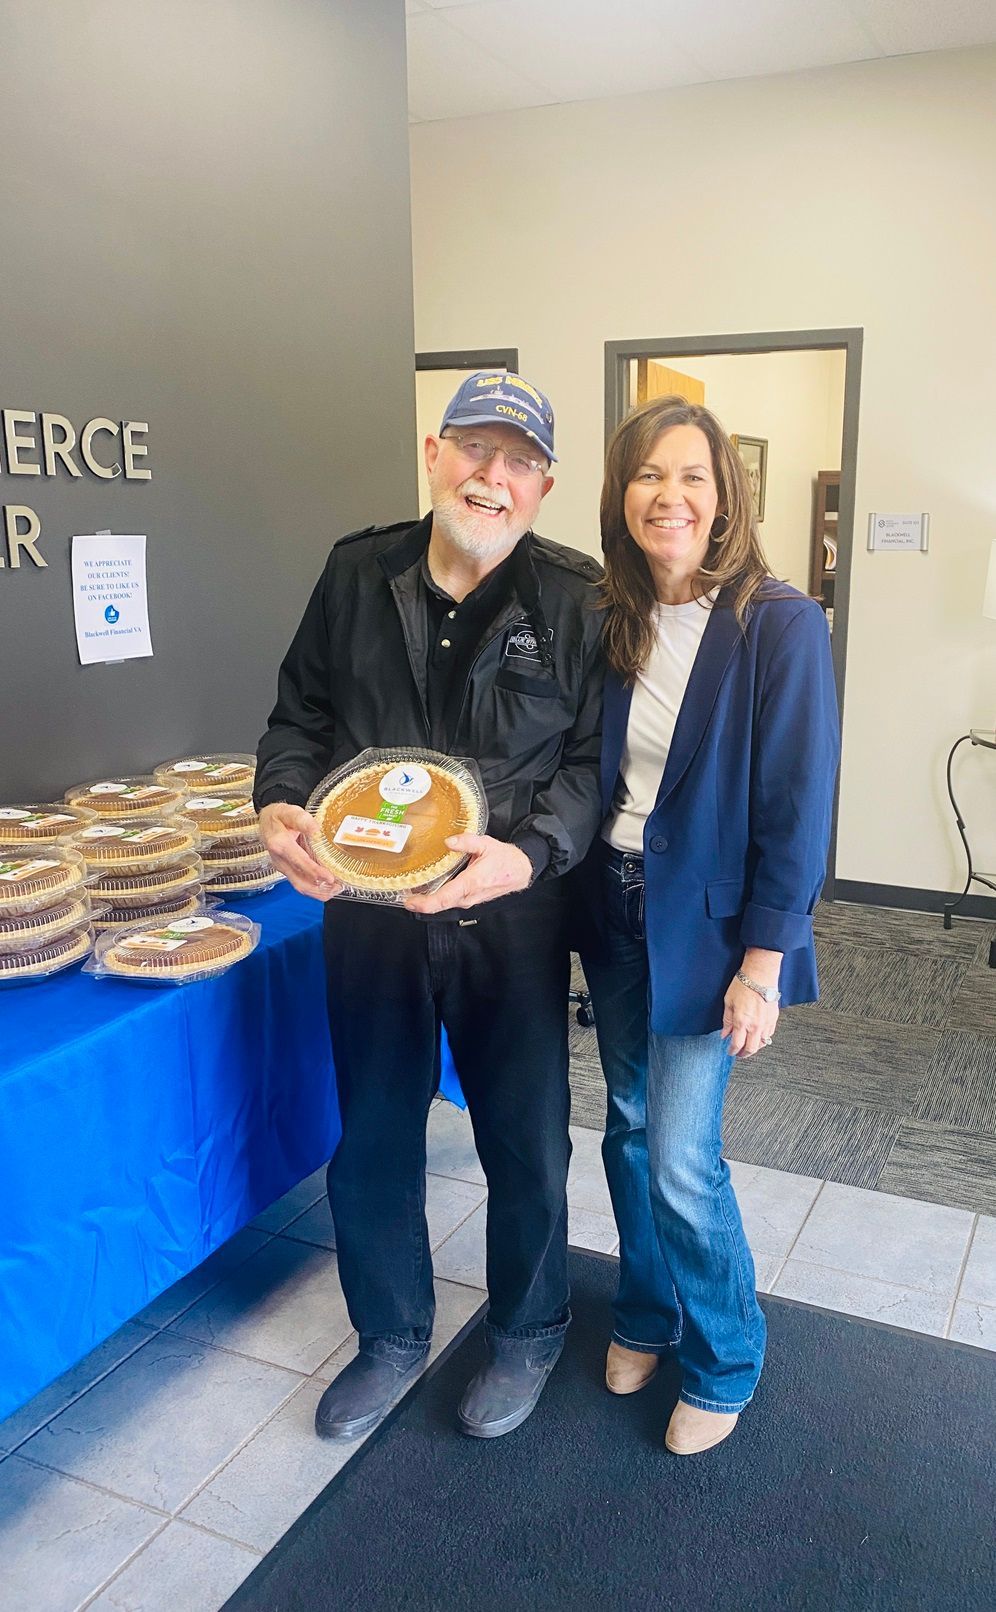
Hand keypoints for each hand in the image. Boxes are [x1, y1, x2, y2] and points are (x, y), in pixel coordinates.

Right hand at [257, 802, 341, 901]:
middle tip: (338, 887)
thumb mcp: (290, 812)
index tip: (330, 877)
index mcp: (280, 844)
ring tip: (336, 889)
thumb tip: (315, 830)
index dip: (315, 872)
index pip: (299, 862)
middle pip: (299, 881)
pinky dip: (315, 888)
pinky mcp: (287, 870)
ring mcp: (282, 867)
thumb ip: (302, 820)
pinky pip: (300, 883)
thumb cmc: (279, 816)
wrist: (265, 821)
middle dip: (320, 888)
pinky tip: (328, 886)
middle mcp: (279, 860)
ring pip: (300, 886)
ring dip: (318, 892)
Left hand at [404, 834, 532, 913]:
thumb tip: (449, 841)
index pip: (444, 898)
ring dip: (429, 900)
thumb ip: (467, 841)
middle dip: (421, 902)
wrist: (520, 871)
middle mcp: (469, 895)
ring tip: (412, 891)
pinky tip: (429, 891)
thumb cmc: (505, 859)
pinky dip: (438, 898)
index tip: (409, 902)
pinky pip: (451, 901)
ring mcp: (470, 899)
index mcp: (471, 882)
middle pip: (440, 904)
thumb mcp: (486, 844)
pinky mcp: (470, 899)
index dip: (425, 903)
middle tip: (403, 894)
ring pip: (445, 903)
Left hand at [722, 976, 779, 1059]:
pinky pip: (769, 1035)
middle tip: (739, 1053)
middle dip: (744, 1054)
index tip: (730, 1051)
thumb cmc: (743, 985)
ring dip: (754, 1048)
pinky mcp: (774, 1018)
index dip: (732, 1051)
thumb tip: (725, 1034)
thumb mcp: (728, 1002)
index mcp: (741, 1022)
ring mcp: (766, 1023)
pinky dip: (763, 1039)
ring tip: (748, 1046)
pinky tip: (758, 1037)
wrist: (760, 975)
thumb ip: (727, 1021)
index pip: (737, 1044)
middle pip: (751, 1049)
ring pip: (762, 1044)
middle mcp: (755, 1026)